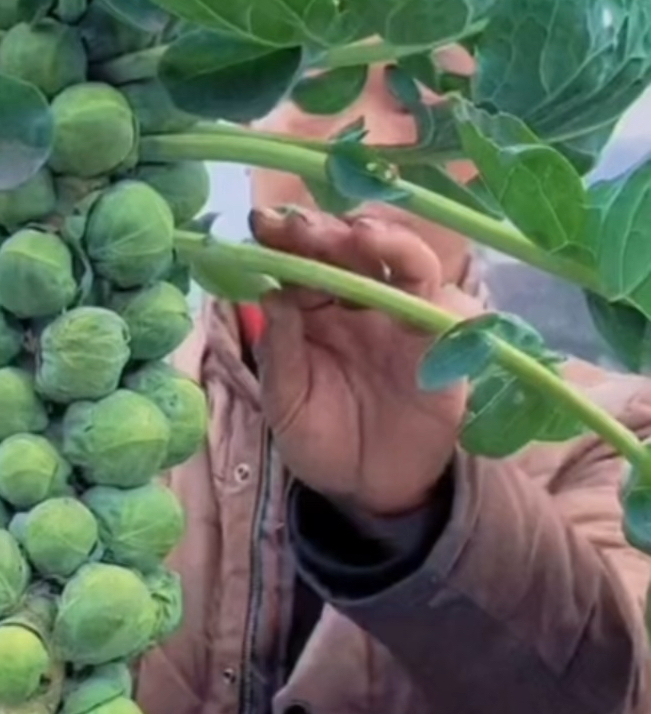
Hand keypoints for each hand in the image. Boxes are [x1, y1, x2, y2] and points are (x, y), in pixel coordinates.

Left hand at [249, 205, 480, 516]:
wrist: (366, 489)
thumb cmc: (320, 440)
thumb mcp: (287, 403)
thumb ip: (282, 353)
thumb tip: (271, 296)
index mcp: (316, 308)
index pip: (304, 260)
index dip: (285, 239)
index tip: (261, 224)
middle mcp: (362, 302)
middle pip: (353, 250)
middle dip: (329, 231)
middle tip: (304, 224)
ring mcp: (405, 319)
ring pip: (408, 263)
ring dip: (388, 243)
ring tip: (362, 234)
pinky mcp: (444, 347)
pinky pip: (452, 312)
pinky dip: (440, 296)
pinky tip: (419, 288)